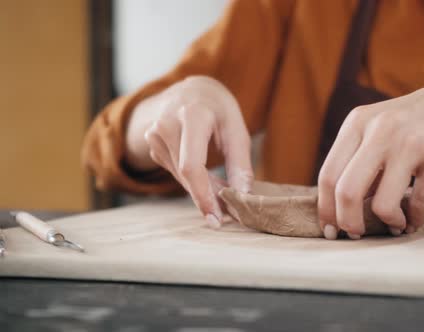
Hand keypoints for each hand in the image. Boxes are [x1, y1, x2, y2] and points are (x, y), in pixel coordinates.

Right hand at [125, 76, 252, 226]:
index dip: (204, 195)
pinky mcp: (153, 146)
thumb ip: (241, 163)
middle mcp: (166, 124)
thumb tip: (243, 196)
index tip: (217, 218)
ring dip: (203, 190)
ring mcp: (155, 135)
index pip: (192, 165)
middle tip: (228, 214)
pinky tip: (209, 180)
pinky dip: (194, 181)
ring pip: (181, 177)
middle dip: (208, 198)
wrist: (191, 91)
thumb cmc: (218, 109)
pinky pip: (176, 172)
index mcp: (192, 115)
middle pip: (186, 175)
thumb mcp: (237, 128)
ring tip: (224, 192)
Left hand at [317, 74, 423, 238]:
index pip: (328, 175)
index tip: (329, 228)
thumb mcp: (379, 126)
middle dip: (348, 223)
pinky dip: (414, 219)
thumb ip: (357, 157)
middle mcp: (381, 131)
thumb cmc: (415, 123)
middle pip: (347, 192)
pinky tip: (414, 219)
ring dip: (387, 223)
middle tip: (355, 235)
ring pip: (382, 205)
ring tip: (394, 224)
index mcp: (358, 123)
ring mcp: (411, 145)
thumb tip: (338, 206)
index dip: (325, 208)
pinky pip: (419, 204)